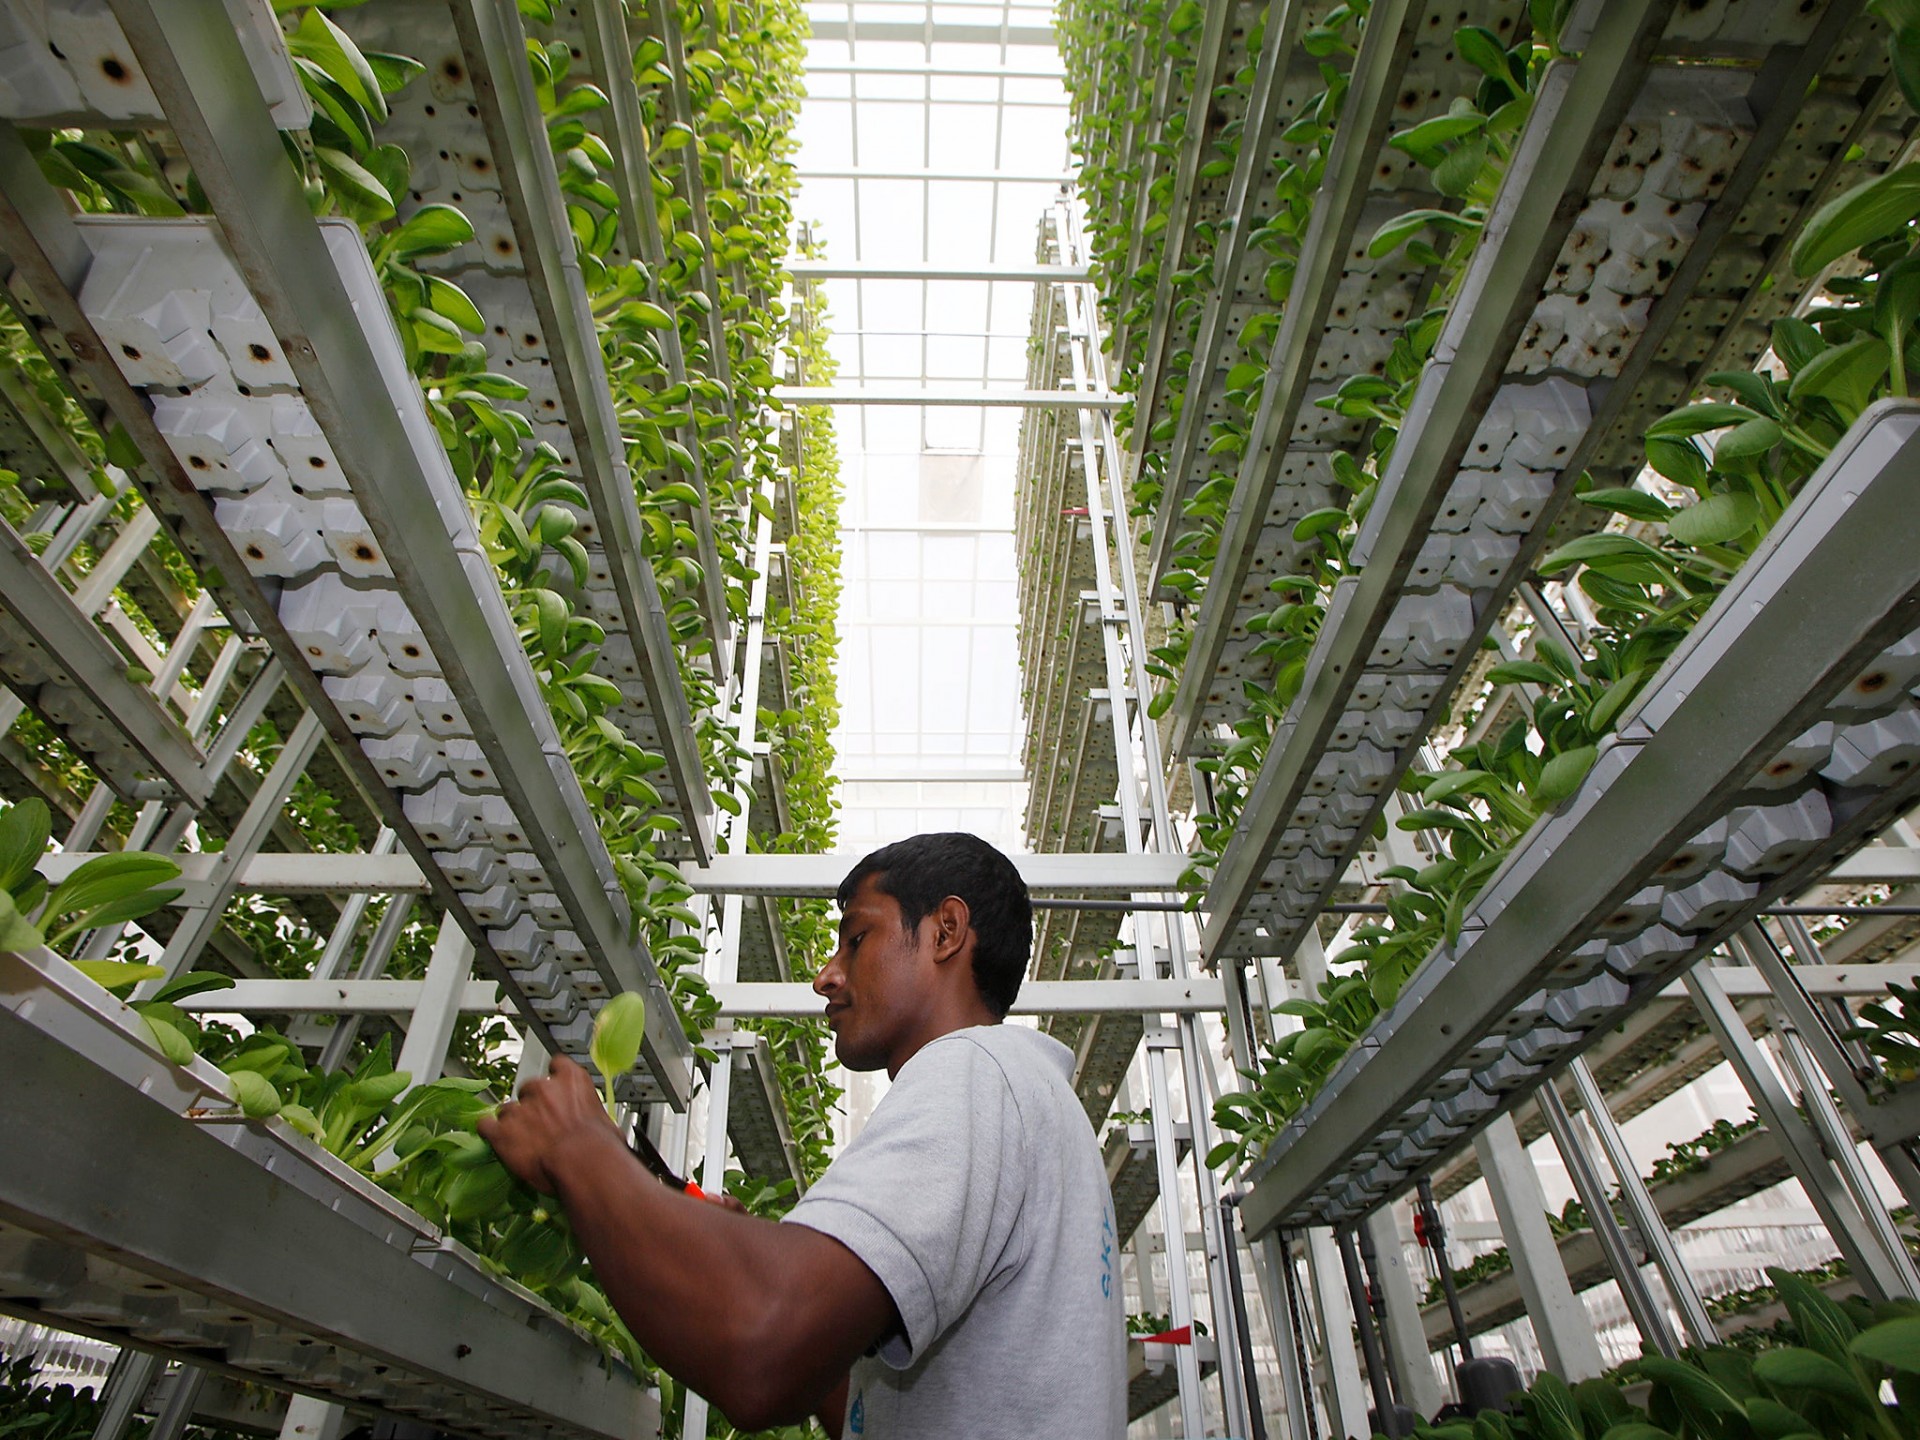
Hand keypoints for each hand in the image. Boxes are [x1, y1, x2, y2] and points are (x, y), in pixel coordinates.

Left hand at [477, 1054, 621, 1194]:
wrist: (583, 1164)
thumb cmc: (599, 1147)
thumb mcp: (606, 1121)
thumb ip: (592, 1114)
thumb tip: (596, 1126)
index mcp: (571, 1080)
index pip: (557, 1065)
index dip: (554, 1079)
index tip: (555, 1090)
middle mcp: (543, 1087)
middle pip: (529, 1088)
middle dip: (532, 1104)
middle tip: (541, 1123)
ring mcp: (520, 1108)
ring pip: (507, 1109)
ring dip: (513, 1122)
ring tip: (522, 1139)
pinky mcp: (502, 1132)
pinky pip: (485, 1126)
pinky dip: (490, 1132)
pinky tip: (496, 1139)